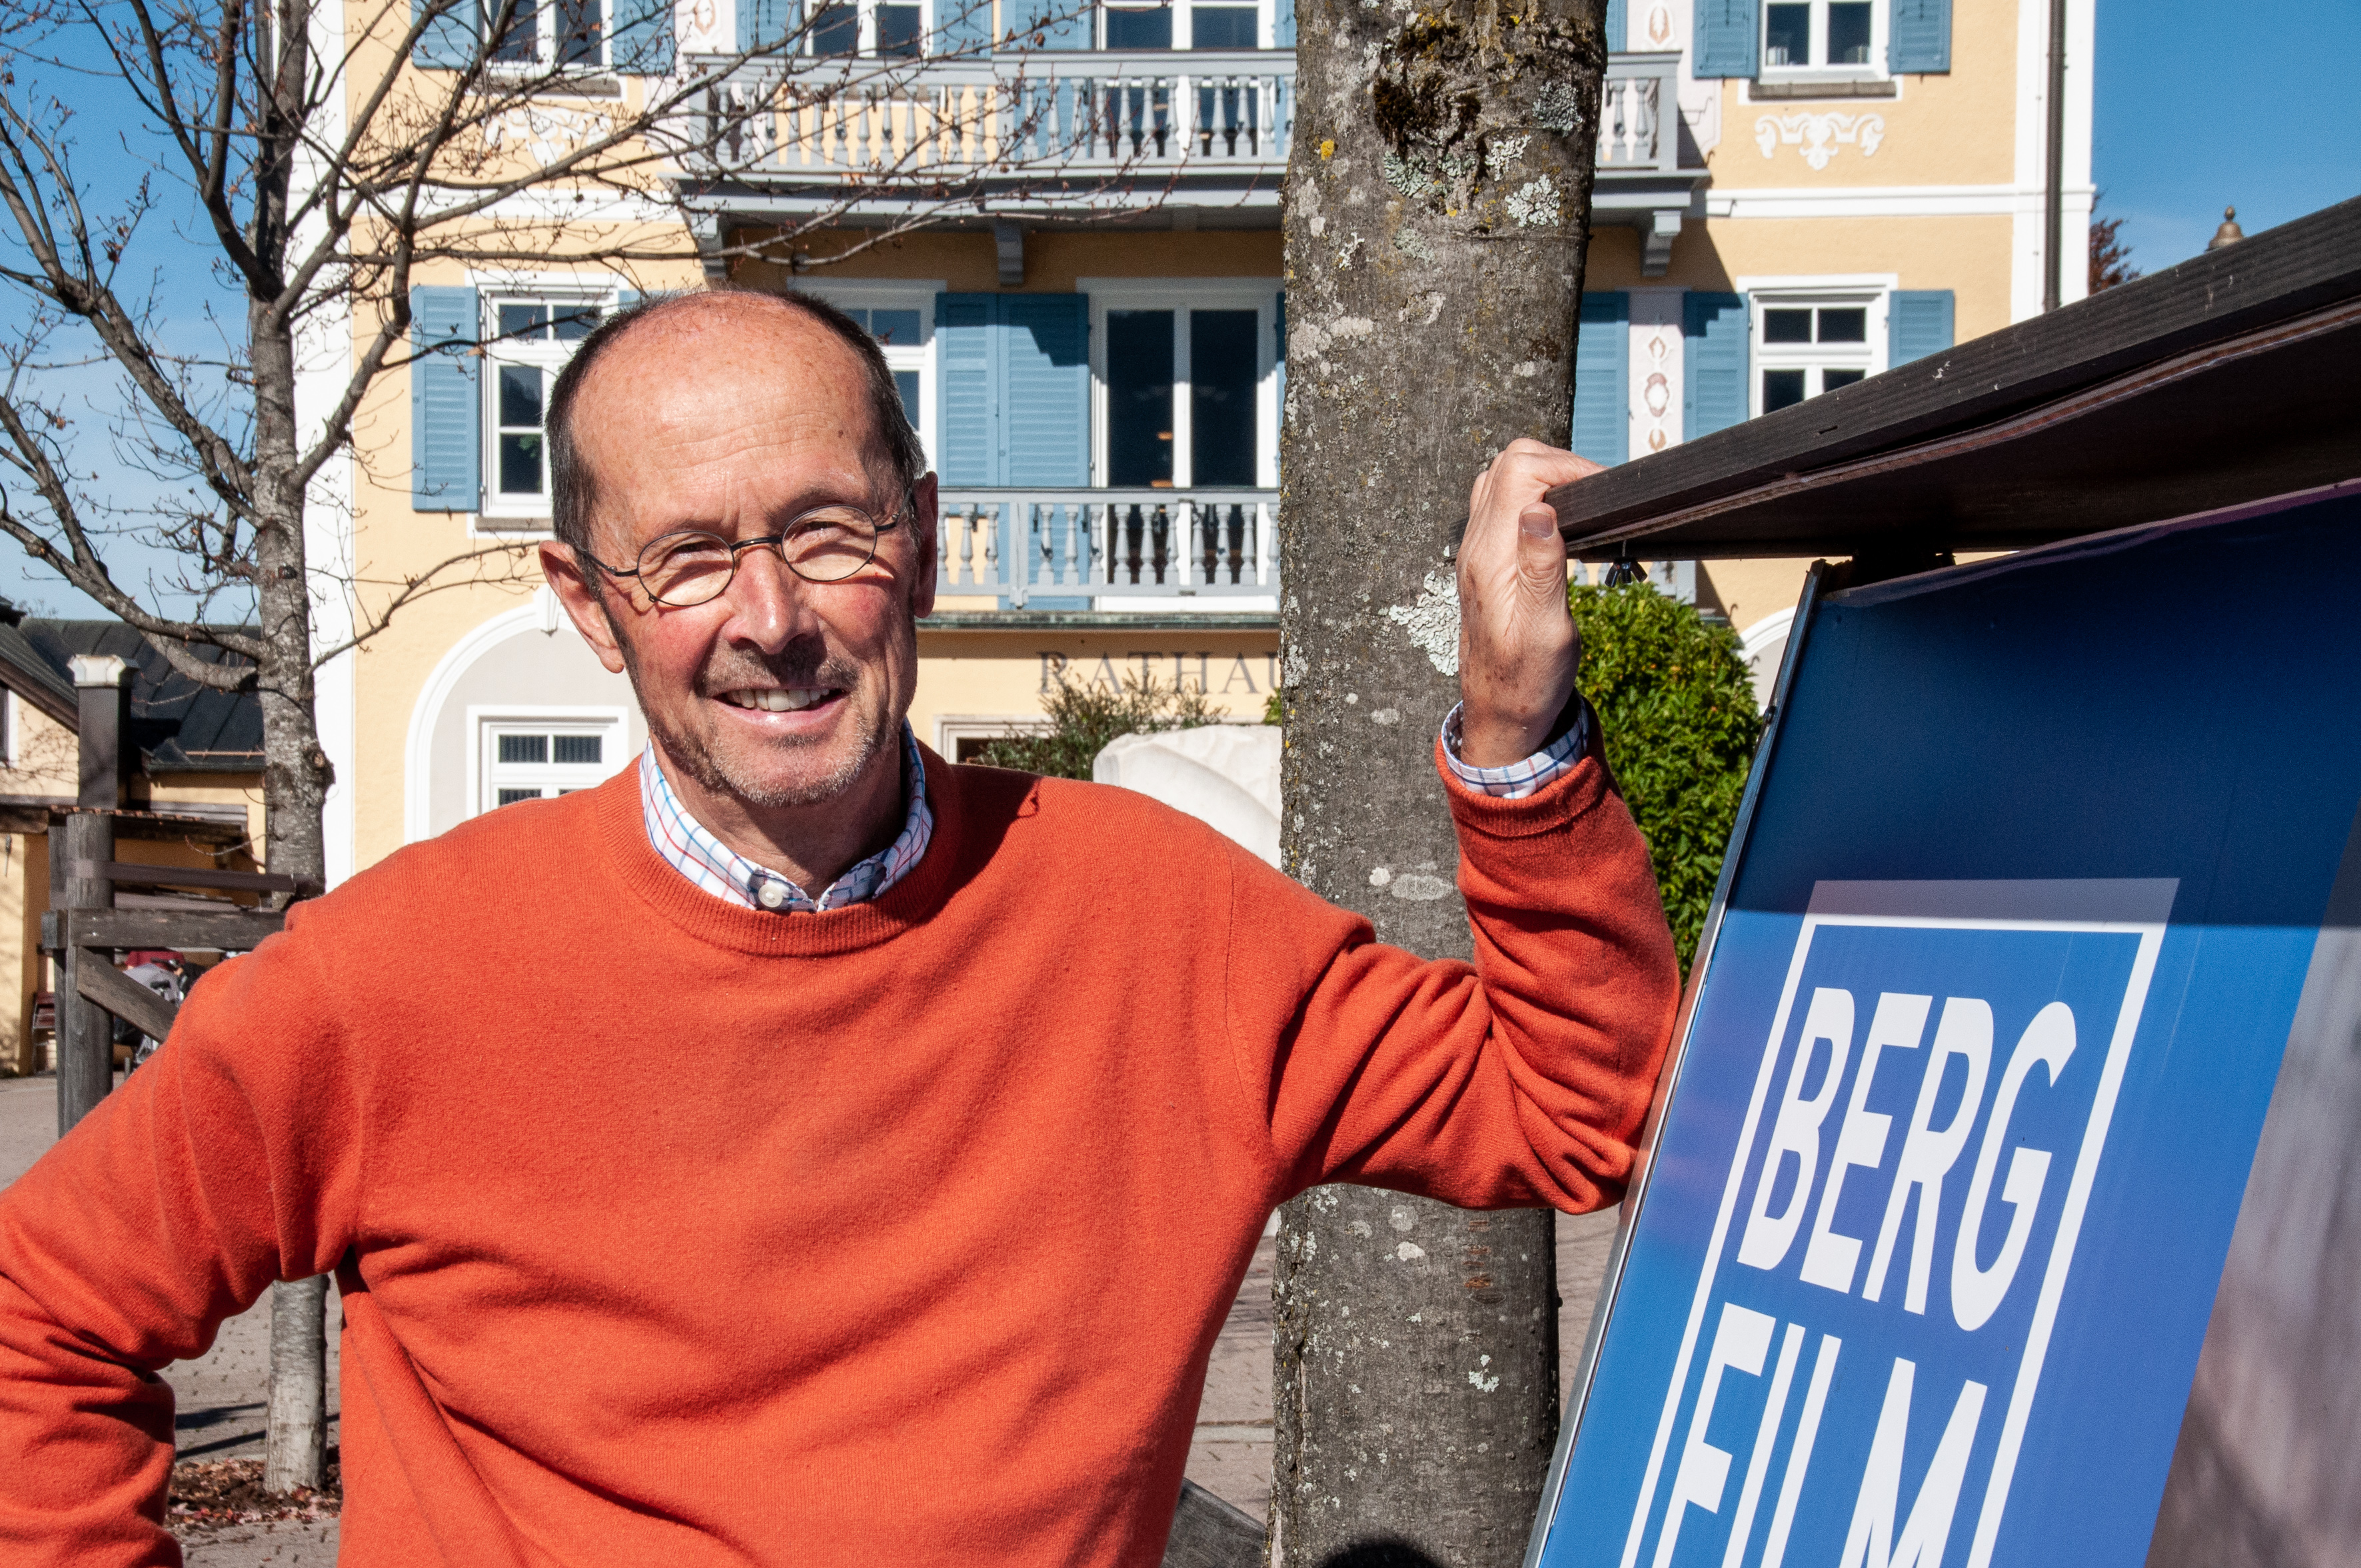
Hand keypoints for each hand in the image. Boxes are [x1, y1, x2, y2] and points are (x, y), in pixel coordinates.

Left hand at [1455, 438, 1602, 765]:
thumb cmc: (1527, 679)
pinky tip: (1560, 522)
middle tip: (1596, 496)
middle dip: (1559, 464)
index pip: (1520, 471)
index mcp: (1491, 556)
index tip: (1602, 493)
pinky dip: (1535, 495)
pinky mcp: (1485, 558)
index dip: (1567, 467)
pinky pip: (1503, 503)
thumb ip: (1541, 568)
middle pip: (1509, 463)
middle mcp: (1476, 545)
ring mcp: (1477, 549)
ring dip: (1546, 477)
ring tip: (1583, 504)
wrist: (1500, 712)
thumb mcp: (1546, 631)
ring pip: (1503, 478)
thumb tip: (1538, 509)